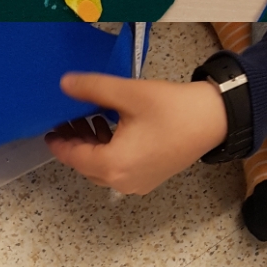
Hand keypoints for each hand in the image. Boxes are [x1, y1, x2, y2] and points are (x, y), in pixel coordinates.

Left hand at [45, 76, 228, 193]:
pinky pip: (119, 169)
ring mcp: (138, 183)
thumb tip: (65, 84)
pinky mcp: (150, 178)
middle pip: (86, 165)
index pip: (74, 156)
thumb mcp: (129, 94)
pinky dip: (109, 152)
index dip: (59, 142)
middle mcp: (123, 182)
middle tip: (68, 118)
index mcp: (113, 165)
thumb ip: (92, 88)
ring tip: (90, 118)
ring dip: (93, 146)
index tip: (50, 128)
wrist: (215, 119)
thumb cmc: (173, 109)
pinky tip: (113, 128)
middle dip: (75, 142)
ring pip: (102, 169)